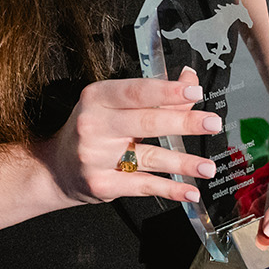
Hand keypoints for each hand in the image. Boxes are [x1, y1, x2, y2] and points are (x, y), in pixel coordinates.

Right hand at [37, 67, 219, 206]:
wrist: (56, 169)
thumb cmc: (93, 130)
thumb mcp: (115, 105)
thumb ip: (155, 94)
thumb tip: (190, 78)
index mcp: (97, 97)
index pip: (136, 91)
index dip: (166, 91)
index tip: (194, 91)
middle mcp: (93, 125)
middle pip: (146, 122)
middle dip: (183, 123)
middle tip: (212, 123)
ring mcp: (95, 156)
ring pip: (149, 157)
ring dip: (183, 163)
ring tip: (208, 166)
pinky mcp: (101, 184)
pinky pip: (142, 185)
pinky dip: (169, 189)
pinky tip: (189, 190)